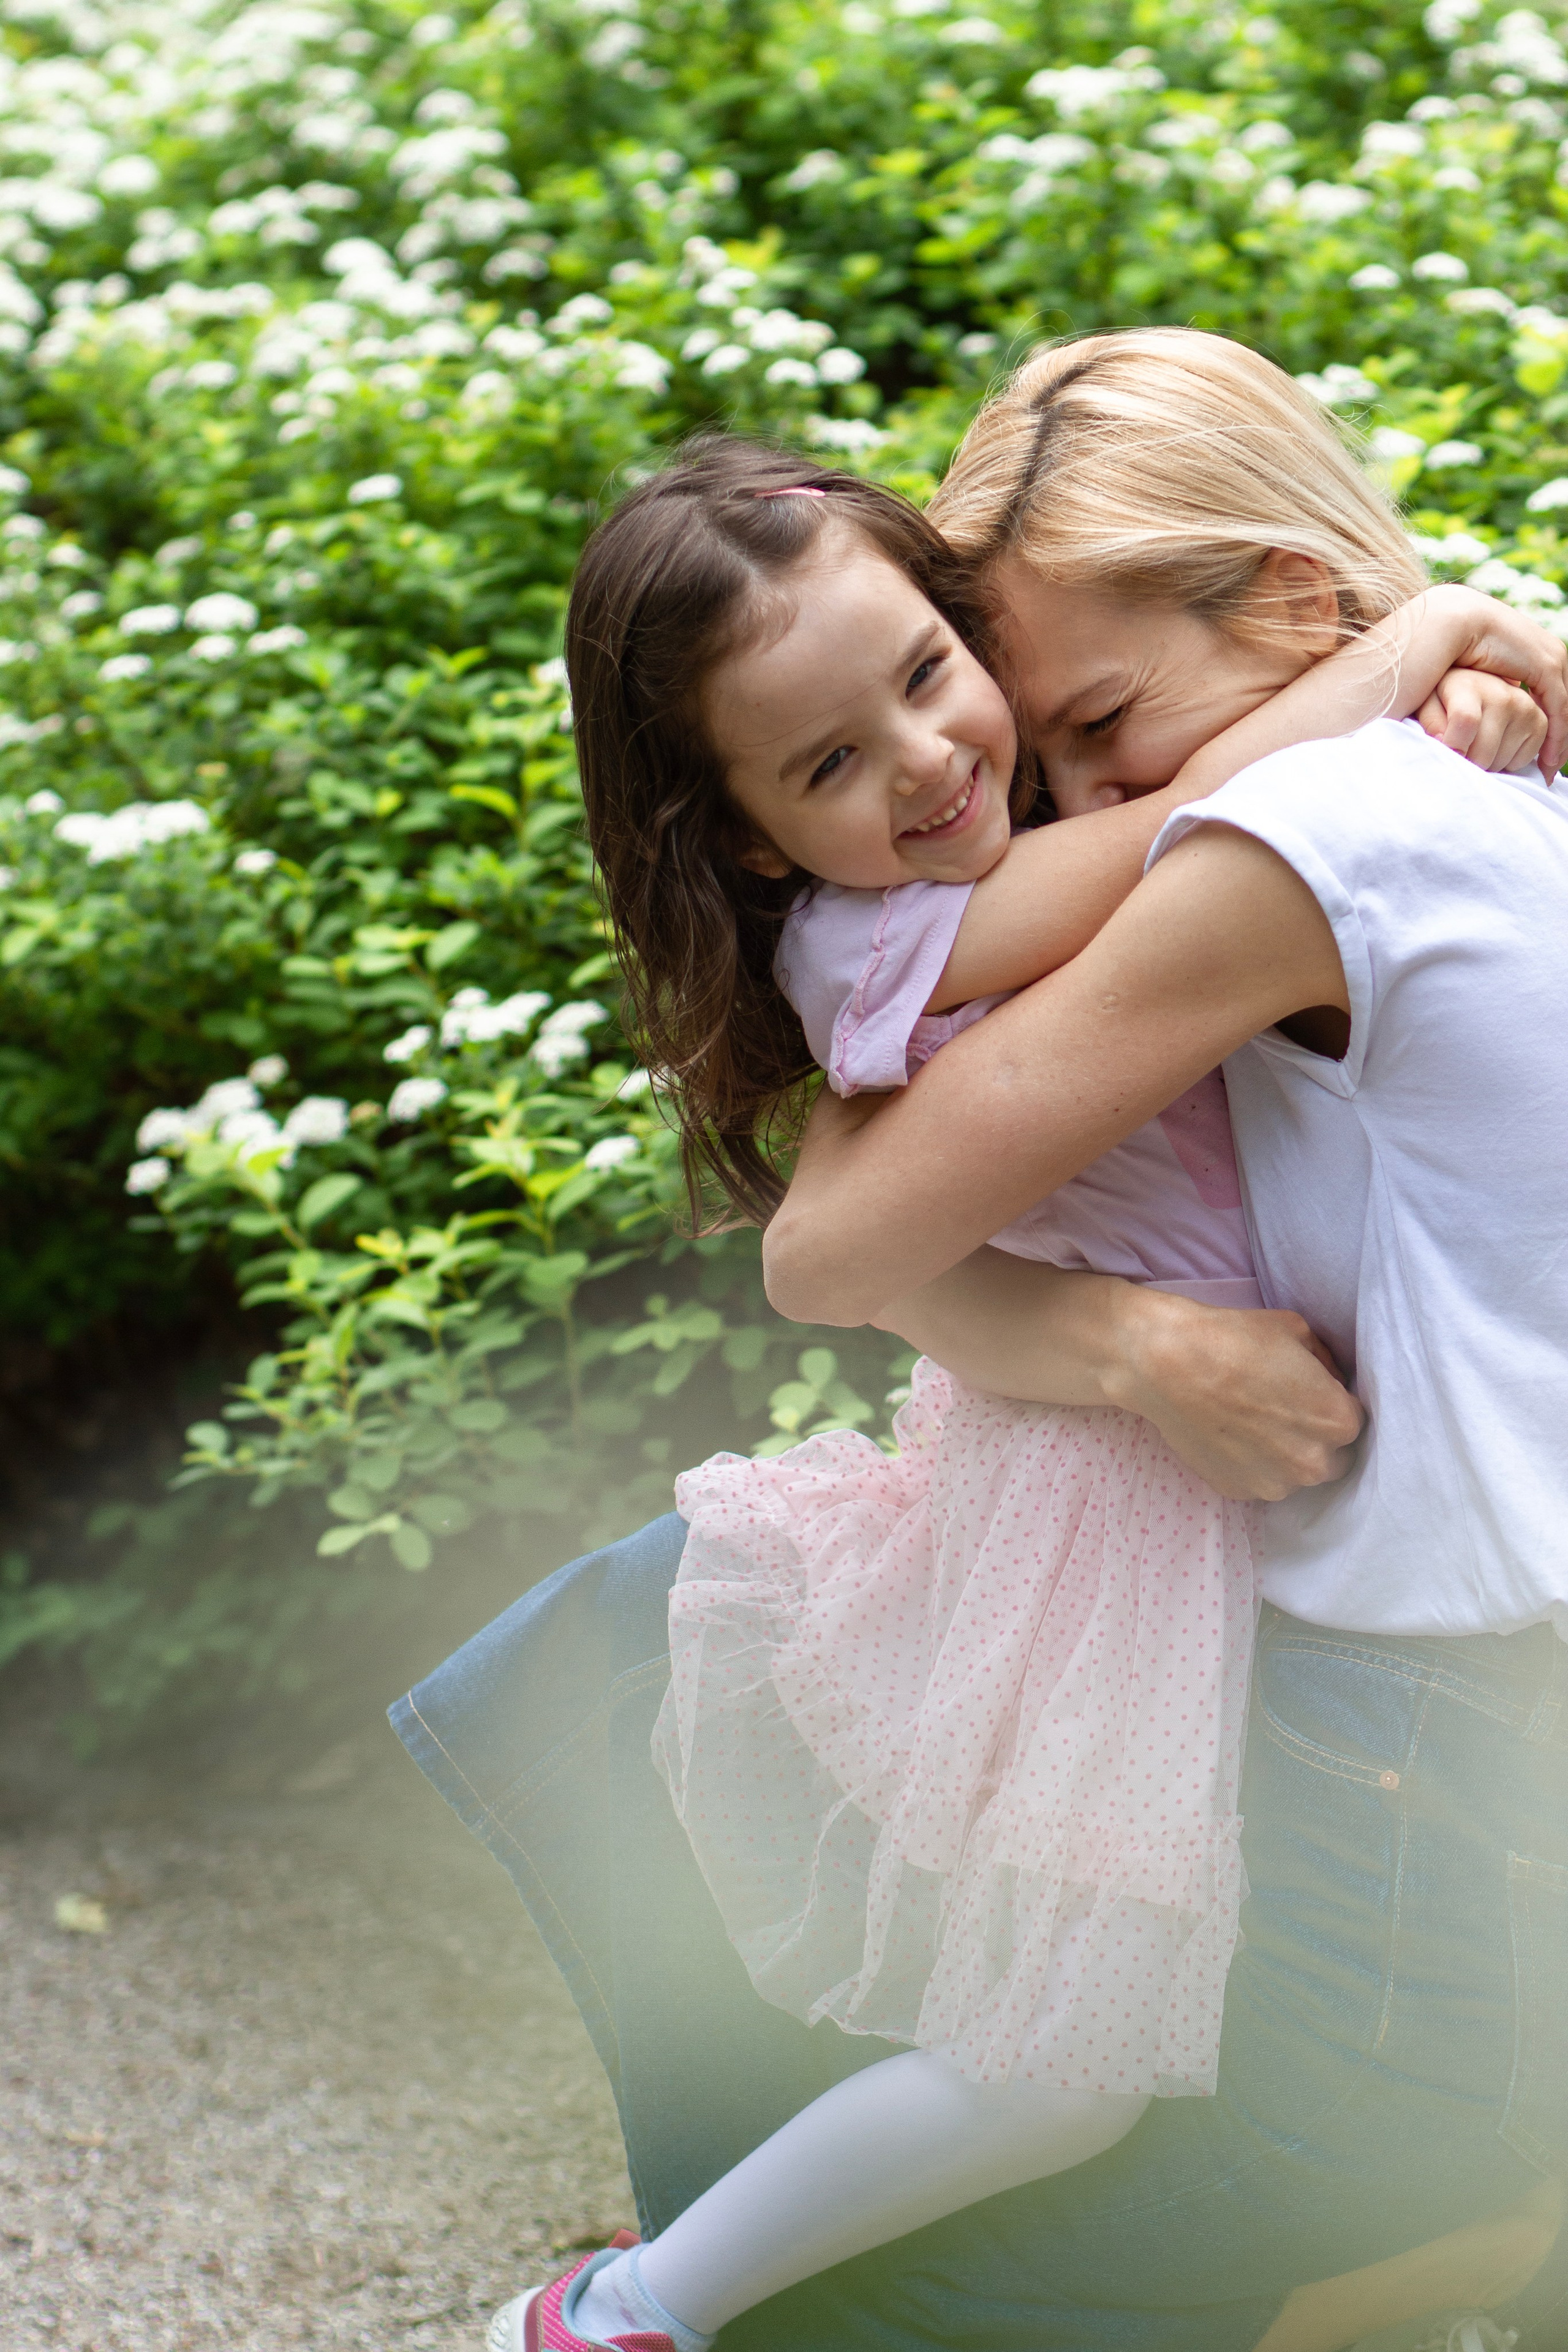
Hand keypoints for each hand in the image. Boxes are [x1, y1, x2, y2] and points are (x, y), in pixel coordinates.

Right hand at [1105, 1289, 1363, 1500]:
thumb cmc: (1234, 1339)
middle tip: (1283, 1410)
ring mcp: (1275, 1484)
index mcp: (1338, 1422)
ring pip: (1293, 1473)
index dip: (1331, 1404)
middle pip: (1331, 1456)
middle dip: (1315, 1437)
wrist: (1167, 1364)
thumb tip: (1330, 1380)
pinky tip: (1230, 1434)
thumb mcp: (1298, 1331)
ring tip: (1252, 1423)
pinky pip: (1258, 1480)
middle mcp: (1314, 1463)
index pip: (1353, 1421)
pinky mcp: (1239, 1492)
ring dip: (1284, 1454)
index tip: (1309, 1392)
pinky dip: (1251, 1463)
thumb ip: (1326, 1364)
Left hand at [1415, 664, 1549, 774]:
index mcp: (1469, 686)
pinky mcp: (1540, 722)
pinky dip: (1506, 763)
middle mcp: (1503, 695)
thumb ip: (1431, 722)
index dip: (1454, 746)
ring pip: (1500, 762)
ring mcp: (1525, 708)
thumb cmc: (1445, 700)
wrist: (1477, 686)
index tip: (1448, 755)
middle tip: (1460, 751)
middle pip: (1482, 753)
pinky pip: (1522, 762)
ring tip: (1477, 745)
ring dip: (1486, 764)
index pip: (1466, 721)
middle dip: (1467, 761)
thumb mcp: (1427, 704)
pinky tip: (1496, 746)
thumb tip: (1444, 743)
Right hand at [1417, 584, 1567, 776]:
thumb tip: (1472, 719)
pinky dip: (1557, 736)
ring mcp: (1548, 655)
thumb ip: (1477, 695)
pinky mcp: (1546, 664)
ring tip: (1550, 769)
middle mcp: (1543, 649)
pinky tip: (1548, 760)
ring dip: (1559, 741)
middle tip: (1550, 767)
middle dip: (1557, 735)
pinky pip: (1559, 706)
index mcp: (1526, 649)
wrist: (1445, 622)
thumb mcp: (1464, 680)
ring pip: (1563, 706)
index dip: (1544, 725)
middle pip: (1559, 699)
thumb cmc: (1440, 651)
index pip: (1545, 691)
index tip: (1537, 754)